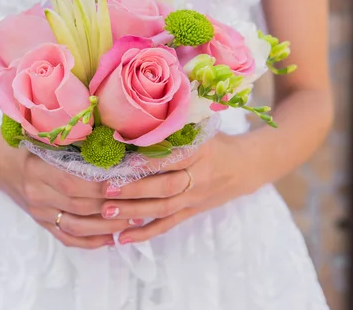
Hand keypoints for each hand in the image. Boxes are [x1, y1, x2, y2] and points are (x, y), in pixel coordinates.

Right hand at [0, 125, 137, 248]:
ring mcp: (38, 212)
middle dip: (116, 206)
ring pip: (78, 226)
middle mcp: (36, 193)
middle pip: (81, 206)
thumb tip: (116, 141)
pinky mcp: (41, 223)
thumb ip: (72, 140)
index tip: (133, 181)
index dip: (105, 184)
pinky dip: (93, 241)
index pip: (75, 182)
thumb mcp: (43, 134)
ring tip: (137, 219)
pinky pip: (69, 238)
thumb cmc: (26, 141)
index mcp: (37, 167)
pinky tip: (114, 238)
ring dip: (110, 226)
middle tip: (145, 202)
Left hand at [99, 133, 260, 244]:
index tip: (124, 162)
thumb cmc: (216, 141)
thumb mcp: (203, 128)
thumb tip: (139, 115)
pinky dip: (145, 233)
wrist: (246, 166)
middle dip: (134, 189)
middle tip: (106, 189)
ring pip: (163, 208)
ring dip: (134, 212)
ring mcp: (194, 198)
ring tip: (107, 211)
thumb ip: (176, 125)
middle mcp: (198, 177)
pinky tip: (123, 238)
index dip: (150, 162)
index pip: (174, 159)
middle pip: (165, 187)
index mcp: (201, 152)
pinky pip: (168, 225)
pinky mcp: (191, 212)